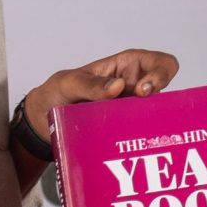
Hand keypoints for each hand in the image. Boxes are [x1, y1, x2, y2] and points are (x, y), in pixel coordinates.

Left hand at [21, 49, 179, 140]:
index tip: (143, 90)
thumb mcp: (68, 83)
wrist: (43, 118)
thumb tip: (118, 86)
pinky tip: (134, 144)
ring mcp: (130, 110)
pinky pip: (140, 132)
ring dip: (149, 121)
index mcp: (126, 66)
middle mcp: (133, 86)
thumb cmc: (56, 91)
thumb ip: (90, 84)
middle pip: (163, 89)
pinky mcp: (124, 129)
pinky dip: (140, 137)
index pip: (158, 62)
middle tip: (141, 109)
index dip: (160, 73)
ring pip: (154, 114)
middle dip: (160, 99)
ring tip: (136, 130)